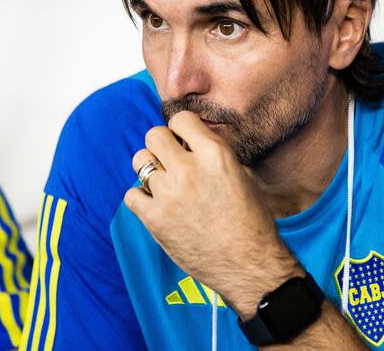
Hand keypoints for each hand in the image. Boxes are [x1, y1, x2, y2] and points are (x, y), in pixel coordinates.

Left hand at [124, 110, 302, 316]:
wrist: (249, 264)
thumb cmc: (251, 221)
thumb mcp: (243, 175)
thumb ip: (215, 154)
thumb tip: (194, 142)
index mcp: (215, 153)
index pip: (180, 119)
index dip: (181, 130)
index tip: (184, 142)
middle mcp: (189, 169)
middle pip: (153, 135)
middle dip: (161, 145)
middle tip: (170, 160)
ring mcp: (169, 194)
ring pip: (140, 161)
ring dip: (151, 169)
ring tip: (164, 183)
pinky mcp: (155, 219)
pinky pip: (131, 195)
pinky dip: (141, 198)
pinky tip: (157, 205)